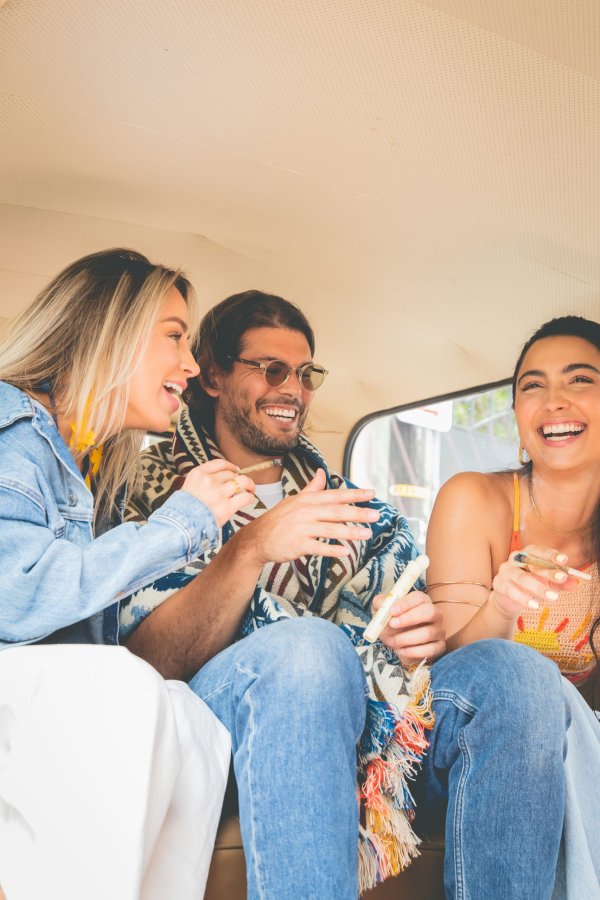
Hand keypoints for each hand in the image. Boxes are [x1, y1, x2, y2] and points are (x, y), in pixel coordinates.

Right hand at [181, 459, 254, 526]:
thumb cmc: (182, 509)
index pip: (220, 463)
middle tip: (242, 485)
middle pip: (232, 473)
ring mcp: (218, 493)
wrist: (179, 525)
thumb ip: (202, 481)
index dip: (231, 466)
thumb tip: (220, 480)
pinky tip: (249, 499)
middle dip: (238, 479)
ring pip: (242, 481)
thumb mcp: (188, 487)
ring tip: (251, 489)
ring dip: (249, 485)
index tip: (235, 470)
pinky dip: (250, 497)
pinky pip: (245, 497)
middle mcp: (209, 480)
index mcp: (198, 473)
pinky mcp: (226, 507)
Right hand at [240, 468, 379, 565]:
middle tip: (376, 515)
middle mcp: (305, 511)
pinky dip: (332, 550)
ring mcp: (301, 528)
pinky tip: (345, 552)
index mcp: (307, 500)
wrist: (256, 539)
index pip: (334, 495)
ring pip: (330, 529)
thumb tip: (322, 473)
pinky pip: (318, 547)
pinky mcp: (297, 544)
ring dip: (350, 532)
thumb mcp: (294, 500)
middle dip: (358, 513)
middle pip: (336, 511)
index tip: (371, 494)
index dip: (354, 494)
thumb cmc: (278, 519)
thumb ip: (311, 488)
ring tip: (367, 534)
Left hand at [375, 589, 444, 662]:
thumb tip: (381, 603)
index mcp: (421, 602)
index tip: (392, 611)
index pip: (419, 597)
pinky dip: (412, 651)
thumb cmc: (392, 625)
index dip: (406, 603)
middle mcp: (434, 614)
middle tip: (392, 624)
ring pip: (427, 633)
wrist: (397, 645)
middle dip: (409, 618)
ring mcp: (439, 631)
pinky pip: (429, 650)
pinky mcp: (439, 647)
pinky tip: (401, 650)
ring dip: (406, 638)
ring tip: (393, 641)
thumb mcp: (383, 613)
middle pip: (430, 612)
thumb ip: (380, 604)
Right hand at [490, 544, 578, 618]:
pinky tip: (535, 605)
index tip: (564, 560)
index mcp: (527, 554)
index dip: (551, 555)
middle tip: (562, 578)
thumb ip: (561, 582)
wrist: (509, 598)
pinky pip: (511, 591)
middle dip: (547, 571)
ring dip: (538, 587)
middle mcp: (515, 559)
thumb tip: (576, 582)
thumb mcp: (548, 583)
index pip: (539, 551)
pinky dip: (524, 598)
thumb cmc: (530, 585)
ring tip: (553, 597)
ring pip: (521, 577)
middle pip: (531, 563)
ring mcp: (505, 571)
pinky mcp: (499, 584)